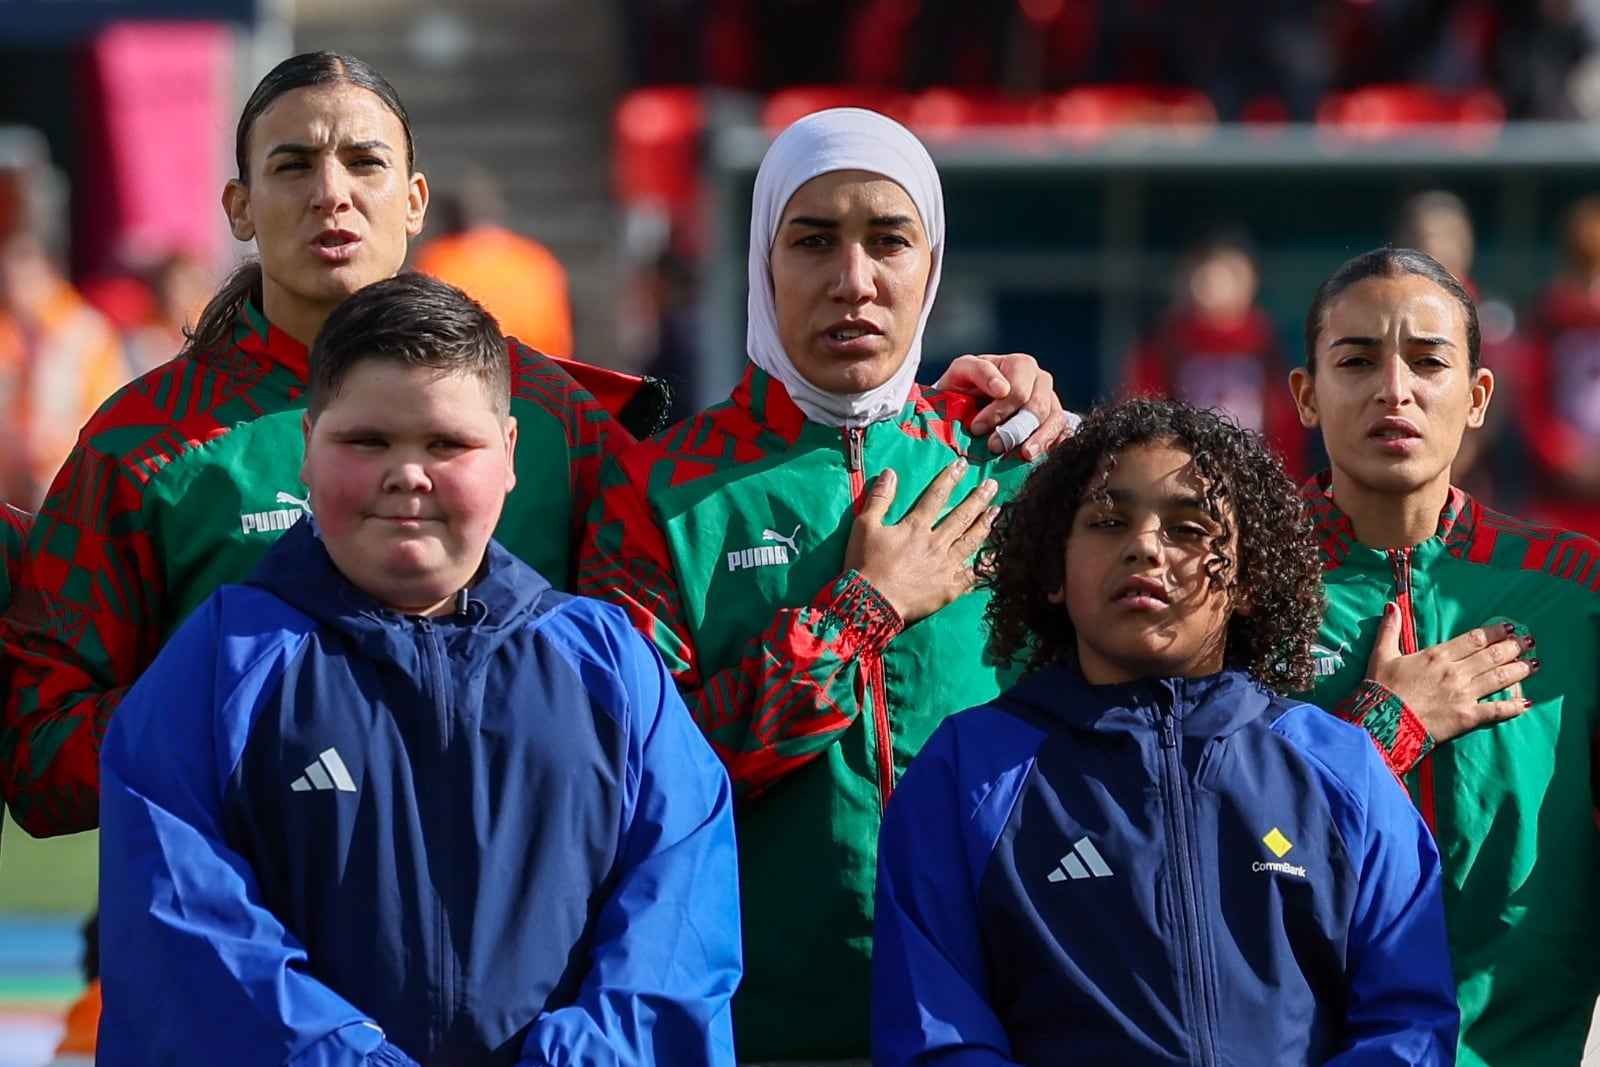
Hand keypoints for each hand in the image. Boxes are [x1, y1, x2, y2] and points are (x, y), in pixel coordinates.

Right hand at [844, 459, 998, 623]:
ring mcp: (945, 567)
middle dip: (978, 498)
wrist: (870, 603)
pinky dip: (985, 566)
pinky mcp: (949, 588)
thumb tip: (890, 472)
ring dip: (985, 524)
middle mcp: (936, 543)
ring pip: (970, 541)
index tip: (963, 465)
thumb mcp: (864, 526)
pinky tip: (997, 557)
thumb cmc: (865, 564)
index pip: (937, 496)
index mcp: (916, 527)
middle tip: (992, 485)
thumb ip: (880, 498)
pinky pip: (972, 575)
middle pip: (961, 517)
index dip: (950, 478)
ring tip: (998, 511)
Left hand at [934, 353, 1075, 459]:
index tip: (977, 428)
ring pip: (1055, 420)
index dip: (999, 412)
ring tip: (1025, 455)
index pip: (1018, 391)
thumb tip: (1002, 389)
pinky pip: (1063, 433)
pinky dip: (1053, 444)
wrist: (964, 404)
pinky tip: (1040, 457)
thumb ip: (979, 371)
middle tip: (994, 446)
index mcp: (1020, 365)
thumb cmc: (964, 386)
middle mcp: (1040, 380)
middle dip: (1016, 429)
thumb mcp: (962, 371)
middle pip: (1038, 407)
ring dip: (1040, 440)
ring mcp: (1051, 401)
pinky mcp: (1054, 421)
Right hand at [1363, 604, 1536, 742]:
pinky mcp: (1466, 717)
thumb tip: (1391, 605)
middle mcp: (1455, 672)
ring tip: (1535, 664)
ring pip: (1498, 679)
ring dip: (1519, 671)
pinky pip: (1495, 710)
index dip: (1495, 632)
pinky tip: (1526, 703)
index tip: (1509, 627)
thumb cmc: (1381, 688)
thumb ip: (1389, 629)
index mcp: (1437, 655)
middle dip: (1514, 647)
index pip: (1474, 639)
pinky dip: (1513, 707)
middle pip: (1492, 656)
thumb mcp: (1381, 654)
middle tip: (1529, 642)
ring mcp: (1463, 695)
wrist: (1381, 722)